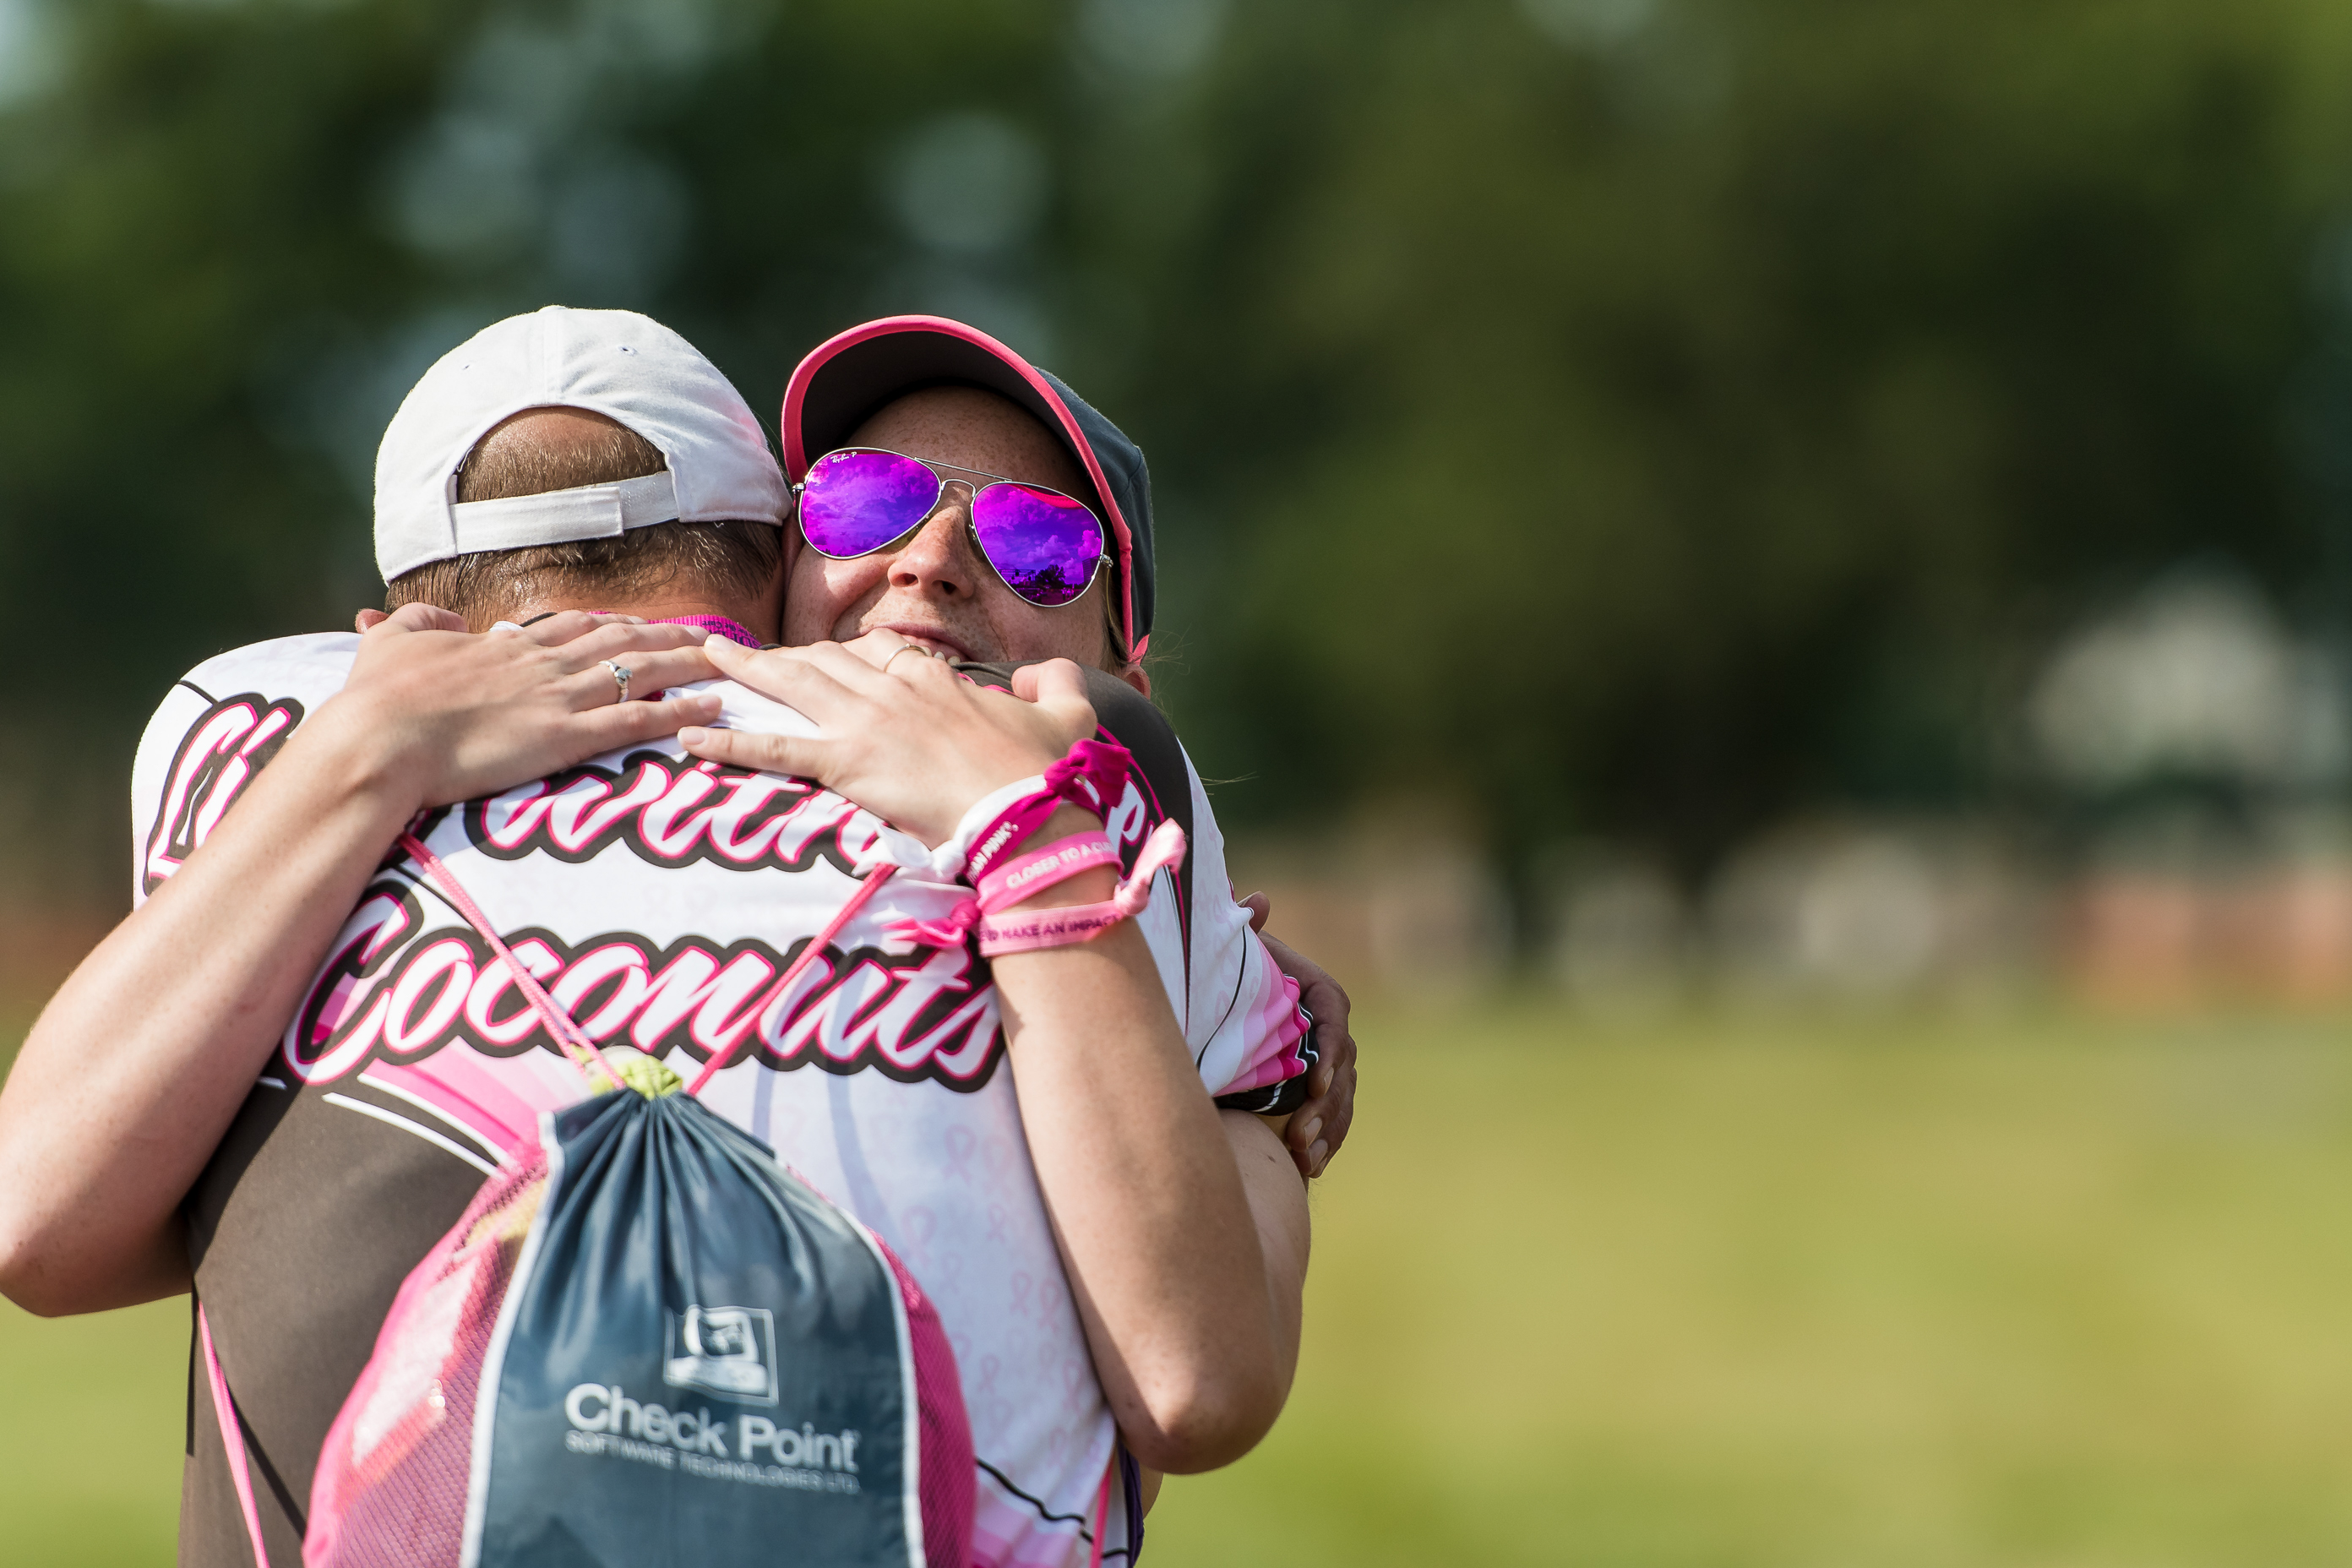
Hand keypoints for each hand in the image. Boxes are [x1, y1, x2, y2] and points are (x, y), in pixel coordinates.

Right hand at [318, 603, 723, 808]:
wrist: (378, 738)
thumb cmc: (376, 698)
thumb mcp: (390, 642)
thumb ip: (415, 622)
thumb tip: (439, 618)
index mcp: (504, 646)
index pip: (572, 627)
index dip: (611, 624)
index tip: (639, 624)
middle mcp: (541, 665)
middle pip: (620, 640)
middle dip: (667, 635)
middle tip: (708, 635)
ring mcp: (557, 698)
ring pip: (640, 672)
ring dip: (689, 665)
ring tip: (728, 662)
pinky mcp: (564, 737)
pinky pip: (637, 721)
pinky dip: (679, 712)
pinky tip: (712, 708)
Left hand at [678, 633, 1096, 844]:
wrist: (1028, 811)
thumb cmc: (1047, 770)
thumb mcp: (1069, 714)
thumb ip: (1056, 684)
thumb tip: (1041, 677)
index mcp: (938, 679)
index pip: (881, 650)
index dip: (851, 654)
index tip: (831, 660)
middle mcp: (894, 689)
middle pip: (824, 658)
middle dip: (782, 653)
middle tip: (741, 650)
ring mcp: (866, 723)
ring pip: (792, 686)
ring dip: (743, 672)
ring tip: (703, 661)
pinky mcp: (847, 764)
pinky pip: (774, 748)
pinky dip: (729, 741)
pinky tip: (692, 736)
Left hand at [1242, 892, 1357, 1178]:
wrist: (1210, 1012)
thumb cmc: (1219, 975)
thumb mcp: (1226, 954)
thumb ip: (1241, 930)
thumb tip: (1257, 899)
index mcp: (1310, 988)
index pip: (1334, 1014)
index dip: (1331, 1049)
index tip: (1314, 1082)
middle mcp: (1325, 1026)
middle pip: (1343, 1065)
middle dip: (1328, 1104)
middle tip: (1300, 1132)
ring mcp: (1324, 1063)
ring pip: (1342, 1098)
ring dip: (1328, 1130)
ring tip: (1303, 1156)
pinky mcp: (1315, 1094)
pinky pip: (1333, 1120)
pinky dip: (1324, 1142)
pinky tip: (1307, 1165)